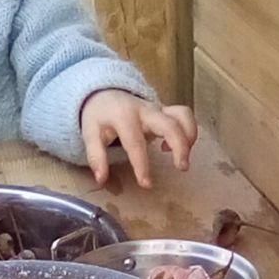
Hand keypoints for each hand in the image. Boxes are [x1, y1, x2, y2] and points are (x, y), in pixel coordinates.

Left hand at [80, 90, 197, 186]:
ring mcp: (158, 108)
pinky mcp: (166, 110)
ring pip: (183, 116)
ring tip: (182, 160)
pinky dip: (187, 131)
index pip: (135, 142)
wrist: (104, 94)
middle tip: (181, 167)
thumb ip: (96, 157)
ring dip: (189, 137)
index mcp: (124, 116)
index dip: (142, 165)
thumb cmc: (99, 116)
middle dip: (179, 146)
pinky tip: (175, 147)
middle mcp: (145, 110)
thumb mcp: (90, 134)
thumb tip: (101, 179)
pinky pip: (184, 116)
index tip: (146, 184)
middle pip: (170, 124)